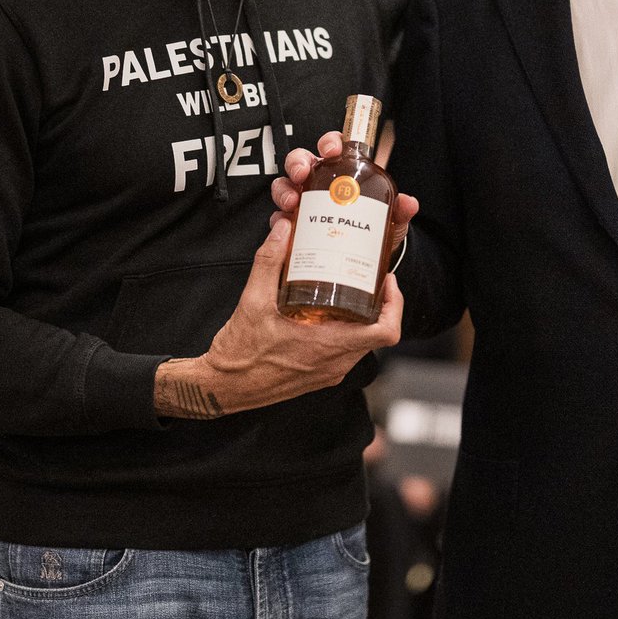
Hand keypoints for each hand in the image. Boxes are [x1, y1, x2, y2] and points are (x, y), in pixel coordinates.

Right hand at [154, 218, 401, 418]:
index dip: (395, 304)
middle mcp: (335, 363)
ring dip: (362, 317)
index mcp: (328, 347)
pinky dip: (346, 330)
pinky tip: (328, 309)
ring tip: (350, 287)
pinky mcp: (319, 375)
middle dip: (378, 304)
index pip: (385, 332)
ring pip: (362, 343)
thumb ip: (269, 261)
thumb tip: (284, 229)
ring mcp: (329, 372)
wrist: (222, 389)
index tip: (386, 281)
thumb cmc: (239, 354)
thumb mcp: (252, 301)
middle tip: (368, 276)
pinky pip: (346, 351)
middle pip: (377, 333)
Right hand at [271, 130, 419, 249]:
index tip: (332, 150)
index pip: (332, 147)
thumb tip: (409, 203)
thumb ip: (399, 210)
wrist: (362, 260)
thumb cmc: (371, 227)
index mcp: (341, 171)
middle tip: (303, 174)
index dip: (329, 142)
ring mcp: (301, 203)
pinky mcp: (291, 226)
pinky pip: (277, 218)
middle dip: (298, 162)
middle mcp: (318, 182)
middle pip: (300, 161)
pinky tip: (285, 225)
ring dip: (284, 190)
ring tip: (292, 203)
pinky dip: (278, 220)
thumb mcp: (388, 219)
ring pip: (283, 185)